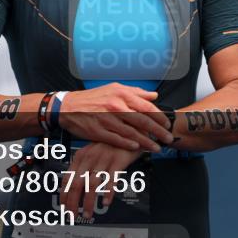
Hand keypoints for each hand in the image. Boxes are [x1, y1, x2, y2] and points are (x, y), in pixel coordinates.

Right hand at [58, 83, 172, 151]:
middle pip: (142, 121)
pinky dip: (128, 145)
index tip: (167, 123)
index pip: (146, 107)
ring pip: (132, 133)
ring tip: (157, 148)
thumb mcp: (114, 88)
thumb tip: (153, 96)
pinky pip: (117, 140)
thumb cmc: (93, 98)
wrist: (69, 107)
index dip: (159, 117)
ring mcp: (107, 120)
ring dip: (146, 142)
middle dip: (158, 131)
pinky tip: (137, 148)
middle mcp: (115, 107)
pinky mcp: (99, 132)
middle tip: (168, 139)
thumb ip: (135, 92)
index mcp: (121, 95)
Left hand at [60, 142, 142, 219]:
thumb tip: (73, 186)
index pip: (67, 178)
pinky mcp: (118, 161)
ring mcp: (103, 159)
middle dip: (73, 202)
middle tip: (72, 215)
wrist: (129, 132)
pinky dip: (107, 193)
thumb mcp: (92, 152)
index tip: (64, 207)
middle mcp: (90, 157)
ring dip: (88, 202)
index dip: (64, 195)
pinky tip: (106, 202)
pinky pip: (111, 180)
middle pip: (77, 184)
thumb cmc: (110, 145)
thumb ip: (83, 166)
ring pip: (91, 185)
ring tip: (87, 213)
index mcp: (81, 156)